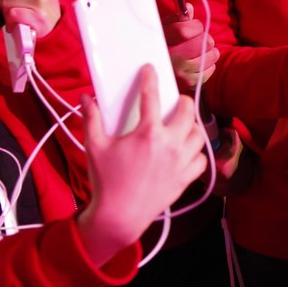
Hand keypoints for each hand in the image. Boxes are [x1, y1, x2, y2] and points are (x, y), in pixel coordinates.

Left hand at [0, 0, 59, 37]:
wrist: (55, 31)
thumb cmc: (43, 9)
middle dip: (7, 0)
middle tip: (17, 7)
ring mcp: (41, 3)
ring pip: (7, 3)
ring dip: (8, 13)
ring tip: (18, 16)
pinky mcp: (36, 18)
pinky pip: (12, 14)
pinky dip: (11, 22)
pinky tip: (18, 24)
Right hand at [77, 67, 205, 264]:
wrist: (119, 216)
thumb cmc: (106, 182)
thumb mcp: (94, 147)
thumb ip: (91, 119)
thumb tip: (86, 98)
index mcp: (148, 133)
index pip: (152, 96)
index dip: (151, 79)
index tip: (151, 70)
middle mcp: (170, 144)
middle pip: (187, 111)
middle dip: (182, 101)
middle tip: (174, 102)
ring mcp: (181, 162)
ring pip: (199, 134)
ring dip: (192, 126)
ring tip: (181, 125)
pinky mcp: (186, 178)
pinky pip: (201, 160)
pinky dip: (197, 153)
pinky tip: (187, 151)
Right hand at [164, 5, 217, 90]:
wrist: (147, 74)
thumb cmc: (158, 46)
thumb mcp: (162, 30)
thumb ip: (177, 19)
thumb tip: (189, 8)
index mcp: (161, 43)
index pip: (186, 30)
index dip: (195, 25)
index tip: (193, 26)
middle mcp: (171, 60)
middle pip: (203, 43)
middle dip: (204, 37)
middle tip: (198, 39)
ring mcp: (181, 74)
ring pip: (211, 56)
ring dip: (209, 51)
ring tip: (200, 50)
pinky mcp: (189, 84)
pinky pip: (210, 70)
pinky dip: (209, 64)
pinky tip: (199, 61)